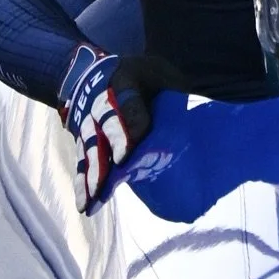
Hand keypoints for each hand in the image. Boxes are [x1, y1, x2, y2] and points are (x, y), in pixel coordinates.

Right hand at [59, 48, 185, 211]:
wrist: (92, 74)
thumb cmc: (142, 78)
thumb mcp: (160, 73)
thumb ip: (173, 91)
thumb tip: (196, 118)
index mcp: (123, 80)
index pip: (128, 101)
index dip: (132, 119)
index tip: (138, 137)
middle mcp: (101, 103)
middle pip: (106, 125)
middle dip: (113, 144)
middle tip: (121, 163)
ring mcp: (90, 124)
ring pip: (92, 149)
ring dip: (95, 173)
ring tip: (96, 196)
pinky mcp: (84, 143)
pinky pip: (82, 163)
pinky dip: (83, 184)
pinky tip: (86, 206)